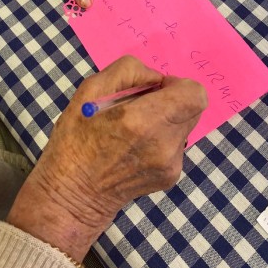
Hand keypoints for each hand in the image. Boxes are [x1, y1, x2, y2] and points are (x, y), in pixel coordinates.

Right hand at [6, 56, 206, 261]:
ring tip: (134, 130)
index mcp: (142, 120)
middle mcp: (164, 143)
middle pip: (193, 108)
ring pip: (185, 126)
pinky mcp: (171, 177)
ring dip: (167, 119)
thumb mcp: (90, 90)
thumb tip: (156, 79)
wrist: (73, 195)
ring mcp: (170, 164)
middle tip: (142, 106)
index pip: (194, 94)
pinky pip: (176, 145)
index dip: (178, 84)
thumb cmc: (75, 139)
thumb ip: (128, 72)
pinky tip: (134, 148)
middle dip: (172, 100)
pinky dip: (161, 139)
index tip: (155, 89)